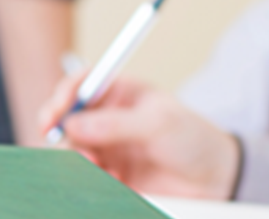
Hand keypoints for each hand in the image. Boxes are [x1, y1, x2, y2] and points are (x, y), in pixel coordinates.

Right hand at [39, 74, 239, 198]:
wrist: (214, 179)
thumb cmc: (194, 139)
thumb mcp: (159, 124)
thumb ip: (117, 123)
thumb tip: (74, 122)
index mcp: (120, 93)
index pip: (81, 85)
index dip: (63, 96)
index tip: (55, 113)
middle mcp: (107, 119)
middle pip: (66, 122)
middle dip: (66, 138)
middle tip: (83, 152)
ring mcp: (106, 148)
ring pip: (71, 153)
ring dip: (80, 163)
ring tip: (108, 170)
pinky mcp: (108, 177)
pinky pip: (84, 179)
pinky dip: (92, 182)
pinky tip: (117, 182)